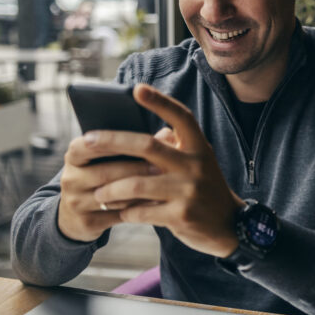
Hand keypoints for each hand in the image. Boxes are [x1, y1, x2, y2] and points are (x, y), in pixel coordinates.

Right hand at [58, 137, 158, 242]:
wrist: (77, 215)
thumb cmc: (102, 176)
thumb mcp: (108, 159)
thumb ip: (135, 144)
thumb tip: (168, 134)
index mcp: (74, 157)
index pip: (86, 146)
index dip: (110, 142)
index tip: (141, 141)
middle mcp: (71, 179)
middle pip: (105, 173)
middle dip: (135, 169)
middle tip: (161, 166)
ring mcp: (77, 202)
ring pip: (114, 196)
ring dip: (140, 191)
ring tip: (163, 184)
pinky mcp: (88, 222)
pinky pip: (119, 215)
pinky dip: (140, 208)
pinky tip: (157, 202)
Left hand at [89, 84, 243, 256]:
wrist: (229, 225)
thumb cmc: (204, 188)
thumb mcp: (197, 162)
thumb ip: (173, 146)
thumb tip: (137, 131)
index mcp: (198, 147)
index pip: (181, 117)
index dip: (160, 101)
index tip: (137, 89)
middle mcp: (195, 165)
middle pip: (147, 146)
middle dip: (112, 141)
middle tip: (86, 141)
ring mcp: (189, 191)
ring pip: (136, 184)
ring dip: (111, 189)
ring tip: (98, 192)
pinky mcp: (181, 216)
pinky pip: (141, 211)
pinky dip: (125, 211)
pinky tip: (117, 210)